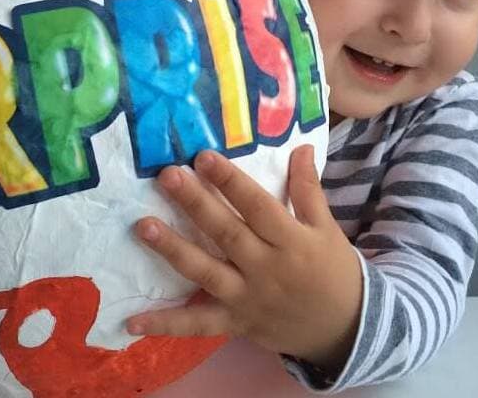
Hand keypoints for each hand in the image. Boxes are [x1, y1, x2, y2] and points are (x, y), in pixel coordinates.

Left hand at [126, 146, 362, 372]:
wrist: (345, 331)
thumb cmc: (334, 271)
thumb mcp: (327, 228)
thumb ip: (308, 189)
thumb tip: (300, 146)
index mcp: (291, 241)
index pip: (257, 206)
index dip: (230, 181)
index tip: (203, 156)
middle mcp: (266, 268)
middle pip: (226, 233)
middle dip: (196, 204)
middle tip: (167, 176)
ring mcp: (247, 298)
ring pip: (205, 272)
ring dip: (173, 250)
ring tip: (143, 226)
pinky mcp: (234, 323)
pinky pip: (197, 325)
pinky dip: (166, 325)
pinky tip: (132, 321)